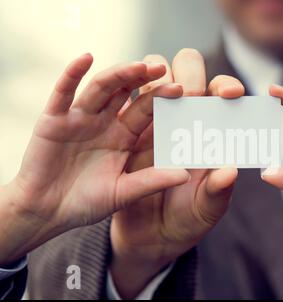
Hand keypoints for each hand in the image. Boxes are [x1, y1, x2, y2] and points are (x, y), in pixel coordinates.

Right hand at [0, 54, 189, 265]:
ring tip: (138, 65)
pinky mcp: (54, 118)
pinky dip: (72, 74)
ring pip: (100, 88)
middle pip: (125, 93)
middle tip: (162, 67)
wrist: (46, 212)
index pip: (145, 112)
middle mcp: (105, 123)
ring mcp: (80, 118)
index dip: (160, 99)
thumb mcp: (123, 193)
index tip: (181, 89)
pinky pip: (63, 92)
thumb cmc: (86, 203)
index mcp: (124, 137)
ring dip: (118, 74)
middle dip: (143, 79)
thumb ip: (152, 181)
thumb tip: (186, 175)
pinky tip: (86, 58)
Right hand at [110, 49, 243, 297]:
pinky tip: (116, 84)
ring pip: (148, 78)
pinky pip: (116, 101)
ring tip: (152, 78)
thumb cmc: (185, 219)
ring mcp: (146, 121)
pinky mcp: (118, 131)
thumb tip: (229, 171)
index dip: (225, 86)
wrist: (148, 238)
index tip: (232, 95)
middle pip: (184, 74)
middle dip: (190, 74)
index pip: (217, 93)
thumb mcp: (205, 210)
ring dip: (151, 73)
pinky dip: (116, 85)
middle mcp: (179, 118)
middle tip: (189, 93)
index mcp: (206, 132)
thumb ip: (217, 192)